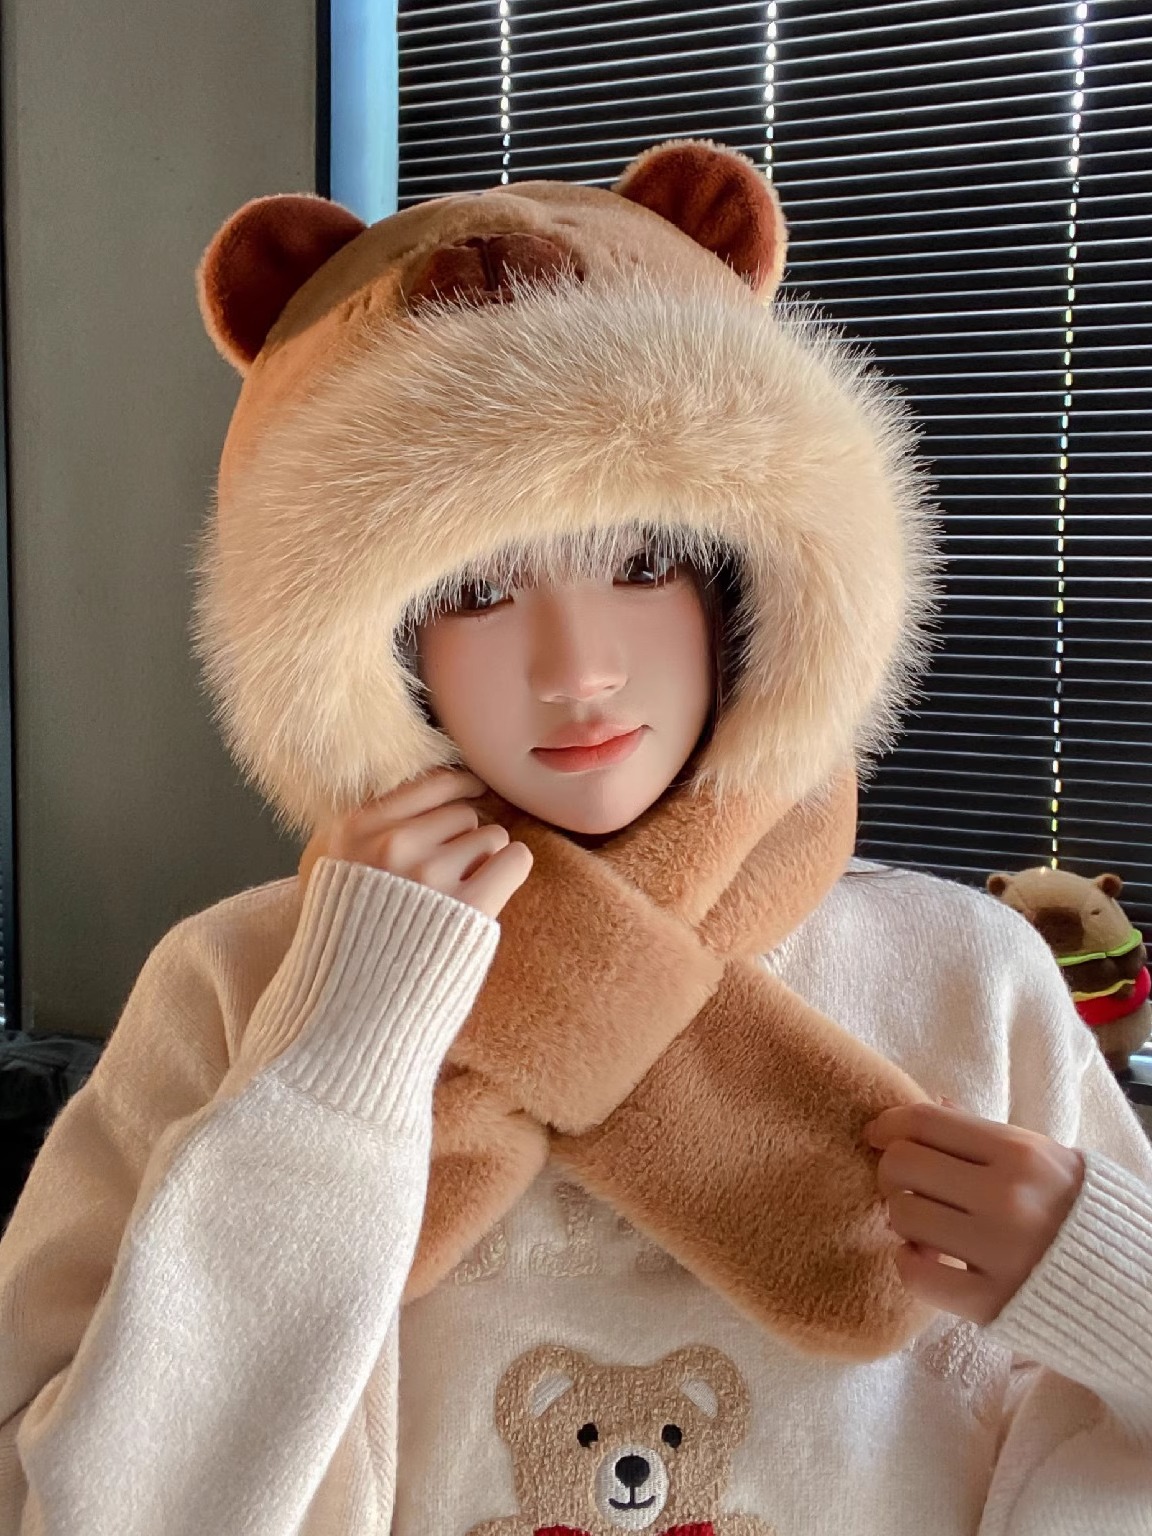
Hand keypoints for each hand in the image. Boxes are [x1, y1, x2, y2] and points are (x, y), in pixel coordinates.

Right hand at [298, 767, 532, 919]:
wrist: (352, 1003)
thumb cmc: (345, 936)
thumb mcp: (328, 867)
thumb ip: (363, 827)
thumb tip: (424, 791)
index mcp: (354, 829)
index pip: (429, 785)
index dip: (459, 787)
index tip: (473, 790)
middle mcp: (391, 845)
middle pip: (463, 814)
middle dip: (463, 840)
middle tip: (448, 875)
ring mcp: (429, 875)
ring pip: (490, 836)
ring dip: (485, 860)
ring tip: (459, 893)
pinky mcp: (466, 907)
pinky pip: (514, 859)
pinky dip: (512, 868)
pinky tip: (497, 885)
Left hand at [864, 1099, 1085, 1325]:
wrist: (1130, 1283)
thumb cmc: (1074, 1211)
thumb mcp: (1041, 1157)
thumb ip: (982, 1134)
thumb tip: (930, 1102)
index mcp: (1019, 1153)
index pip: (924, 1122)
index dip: (887, 1125)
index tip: (878, 1134)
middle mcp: (1006, 1198)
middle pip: (902, 1165)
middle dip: (893, 1172)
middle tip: (908, 1185)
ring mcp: (997, 1252)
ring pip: (902, 1215)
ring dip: (903, 1219)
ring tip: (927, 1225)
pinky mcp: (990, 1303)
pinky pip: (914, 1274)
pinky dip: (909, 1264)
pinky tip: (928, 1259)